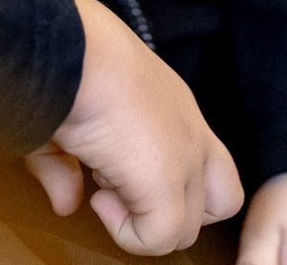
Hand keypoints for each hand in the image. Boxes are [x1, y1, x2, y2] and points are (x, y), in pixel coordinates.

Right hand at [20, 0, 244, 255]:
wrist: (70, 48)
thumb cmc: (65, 63)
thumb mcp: (68, 118)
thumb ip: (68, 168)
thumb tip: (67, 204)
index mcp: (172, 108)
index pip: (204, 163)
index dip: (170, 186)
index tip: (115, 174)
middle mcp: (190, 132)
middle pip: (220, 200)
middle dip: (173, 215)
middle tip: (125, 195)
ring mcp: (186, 157)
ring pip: (189, 226)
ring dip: (143, 224)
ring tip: (101, 188)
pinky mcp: (167, 180)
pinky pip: (161, 238)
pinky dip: (127, 234)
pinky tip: (98, 198)